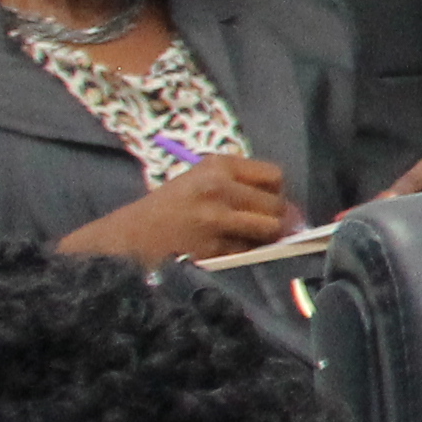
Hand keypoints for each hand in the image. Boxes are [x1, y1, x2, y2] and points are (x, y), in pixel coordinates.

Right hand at [60, 152, 295, 264]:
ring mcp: (216, 219)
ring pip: (269, 229)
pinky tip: (228, 252)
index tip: (265, 204)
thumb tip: (293, 212)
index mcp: (217, 165)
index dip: (276, 193)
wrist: (129, 238)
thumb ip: (242, 188)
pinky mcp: (213, 248)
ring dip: (266, 239)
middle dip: (276, 219)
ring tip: (247, 240)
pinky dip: (247, 255)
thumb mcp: (200, 182)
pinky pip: (249, 252)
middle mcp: (219, 187)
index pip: (274, 176)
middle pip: (276, 205)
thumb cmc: (168, 208)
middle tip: (260, 227)